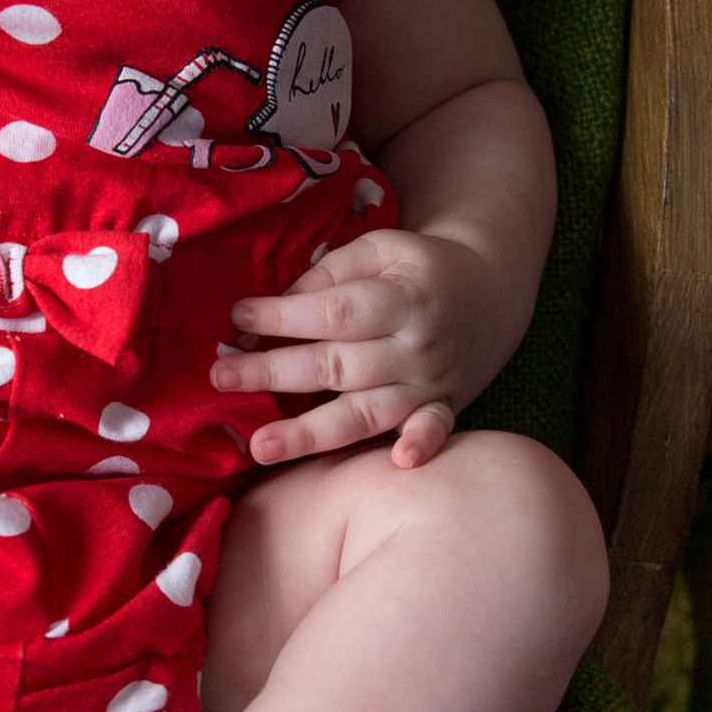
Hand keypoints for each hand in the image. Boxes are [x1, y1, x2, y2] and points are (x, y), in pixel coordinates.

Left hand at [209, 228, 491, 467]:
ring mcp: (429, 382)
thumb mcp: (379, 249)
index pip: (335, 312)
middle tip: (220, 377)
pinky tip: (399, 462)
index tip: (238, 317)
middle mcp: (416, 345)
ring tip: (261, 446)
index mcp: (401, 296)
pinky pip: (433, 429)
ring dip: (312, 433)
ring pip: (366, 413)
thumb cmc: (419, 266)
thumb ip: (330, 274)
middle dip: (274, 373)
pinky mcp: (443, 406)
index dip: (285, 316)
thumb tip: (273, 309)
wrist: (491, 288)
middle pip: (338, 365)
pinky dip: (421, 444)